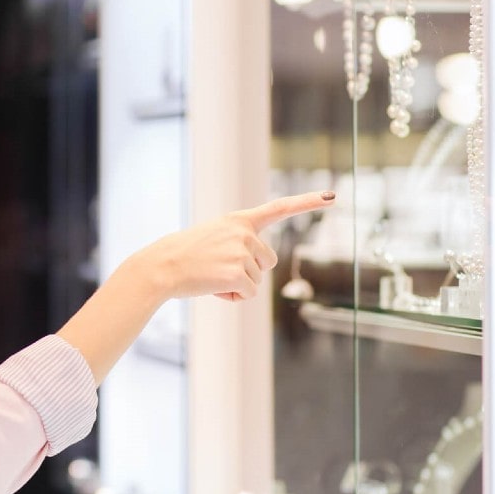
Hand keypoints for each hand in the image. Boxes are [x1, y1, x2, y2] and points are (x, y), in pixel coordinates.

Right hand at [135, 191, 333, 301]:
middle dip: (249, 270)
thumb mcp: (213, 238)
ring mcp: (242, 252)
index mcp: (239, 220)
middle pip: (268, 261)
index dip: (307, 202)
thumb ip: (238, 243)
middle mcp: (244, 232)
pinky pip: (249, 294)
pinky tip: (213, 288)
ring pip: (257, 280)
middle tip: (217, 267)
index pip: (279, 208)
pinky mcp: (239, 273)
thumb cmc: (185, 256)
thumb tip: (252, 269)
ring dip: (237, 285)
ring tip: (211, 276)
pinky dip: (233, 297)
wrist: (162, 266)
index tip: (332, 195)